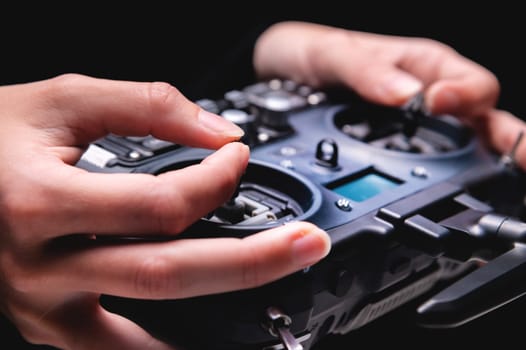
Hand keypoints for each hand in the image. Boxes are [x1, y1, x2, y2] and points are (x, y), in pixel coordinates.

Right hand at [0, 74, 330, 349]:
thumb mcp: (65, 99)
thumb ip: (149, 105)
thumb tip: (219, 133)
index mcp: (42, 199)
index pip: (159, 204)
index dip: (215, 178)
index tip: (237, 156)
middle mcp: (41, 263)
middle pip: (166, 275)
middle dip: (250, 262)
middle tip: (306, 245)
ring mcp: (41, 304)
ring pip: (139, 332)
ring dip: (213, 319)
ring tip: (269, 308)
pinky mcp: (46, 322)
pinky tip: (196, 344)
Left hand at [254, 21, 525, 168]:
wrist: (281, 76)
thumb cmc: (311, 55)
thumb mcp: (333, 54)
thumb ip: (366, 71)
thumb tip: (405, 95)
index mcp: (423, 67)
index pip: (469, 84)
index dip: (464, 98)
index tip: (438, 106)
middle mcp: (427, 97)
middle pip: (482, 121)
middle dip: (508, 141)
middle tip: (519, 161)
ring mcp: (413, 128)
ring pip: (463, 146)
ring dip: (484, 163)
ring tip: (501, 183)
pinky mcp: (393, 149)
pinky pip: (425, 164)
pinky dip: (442, 177)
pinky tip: (444, 192)